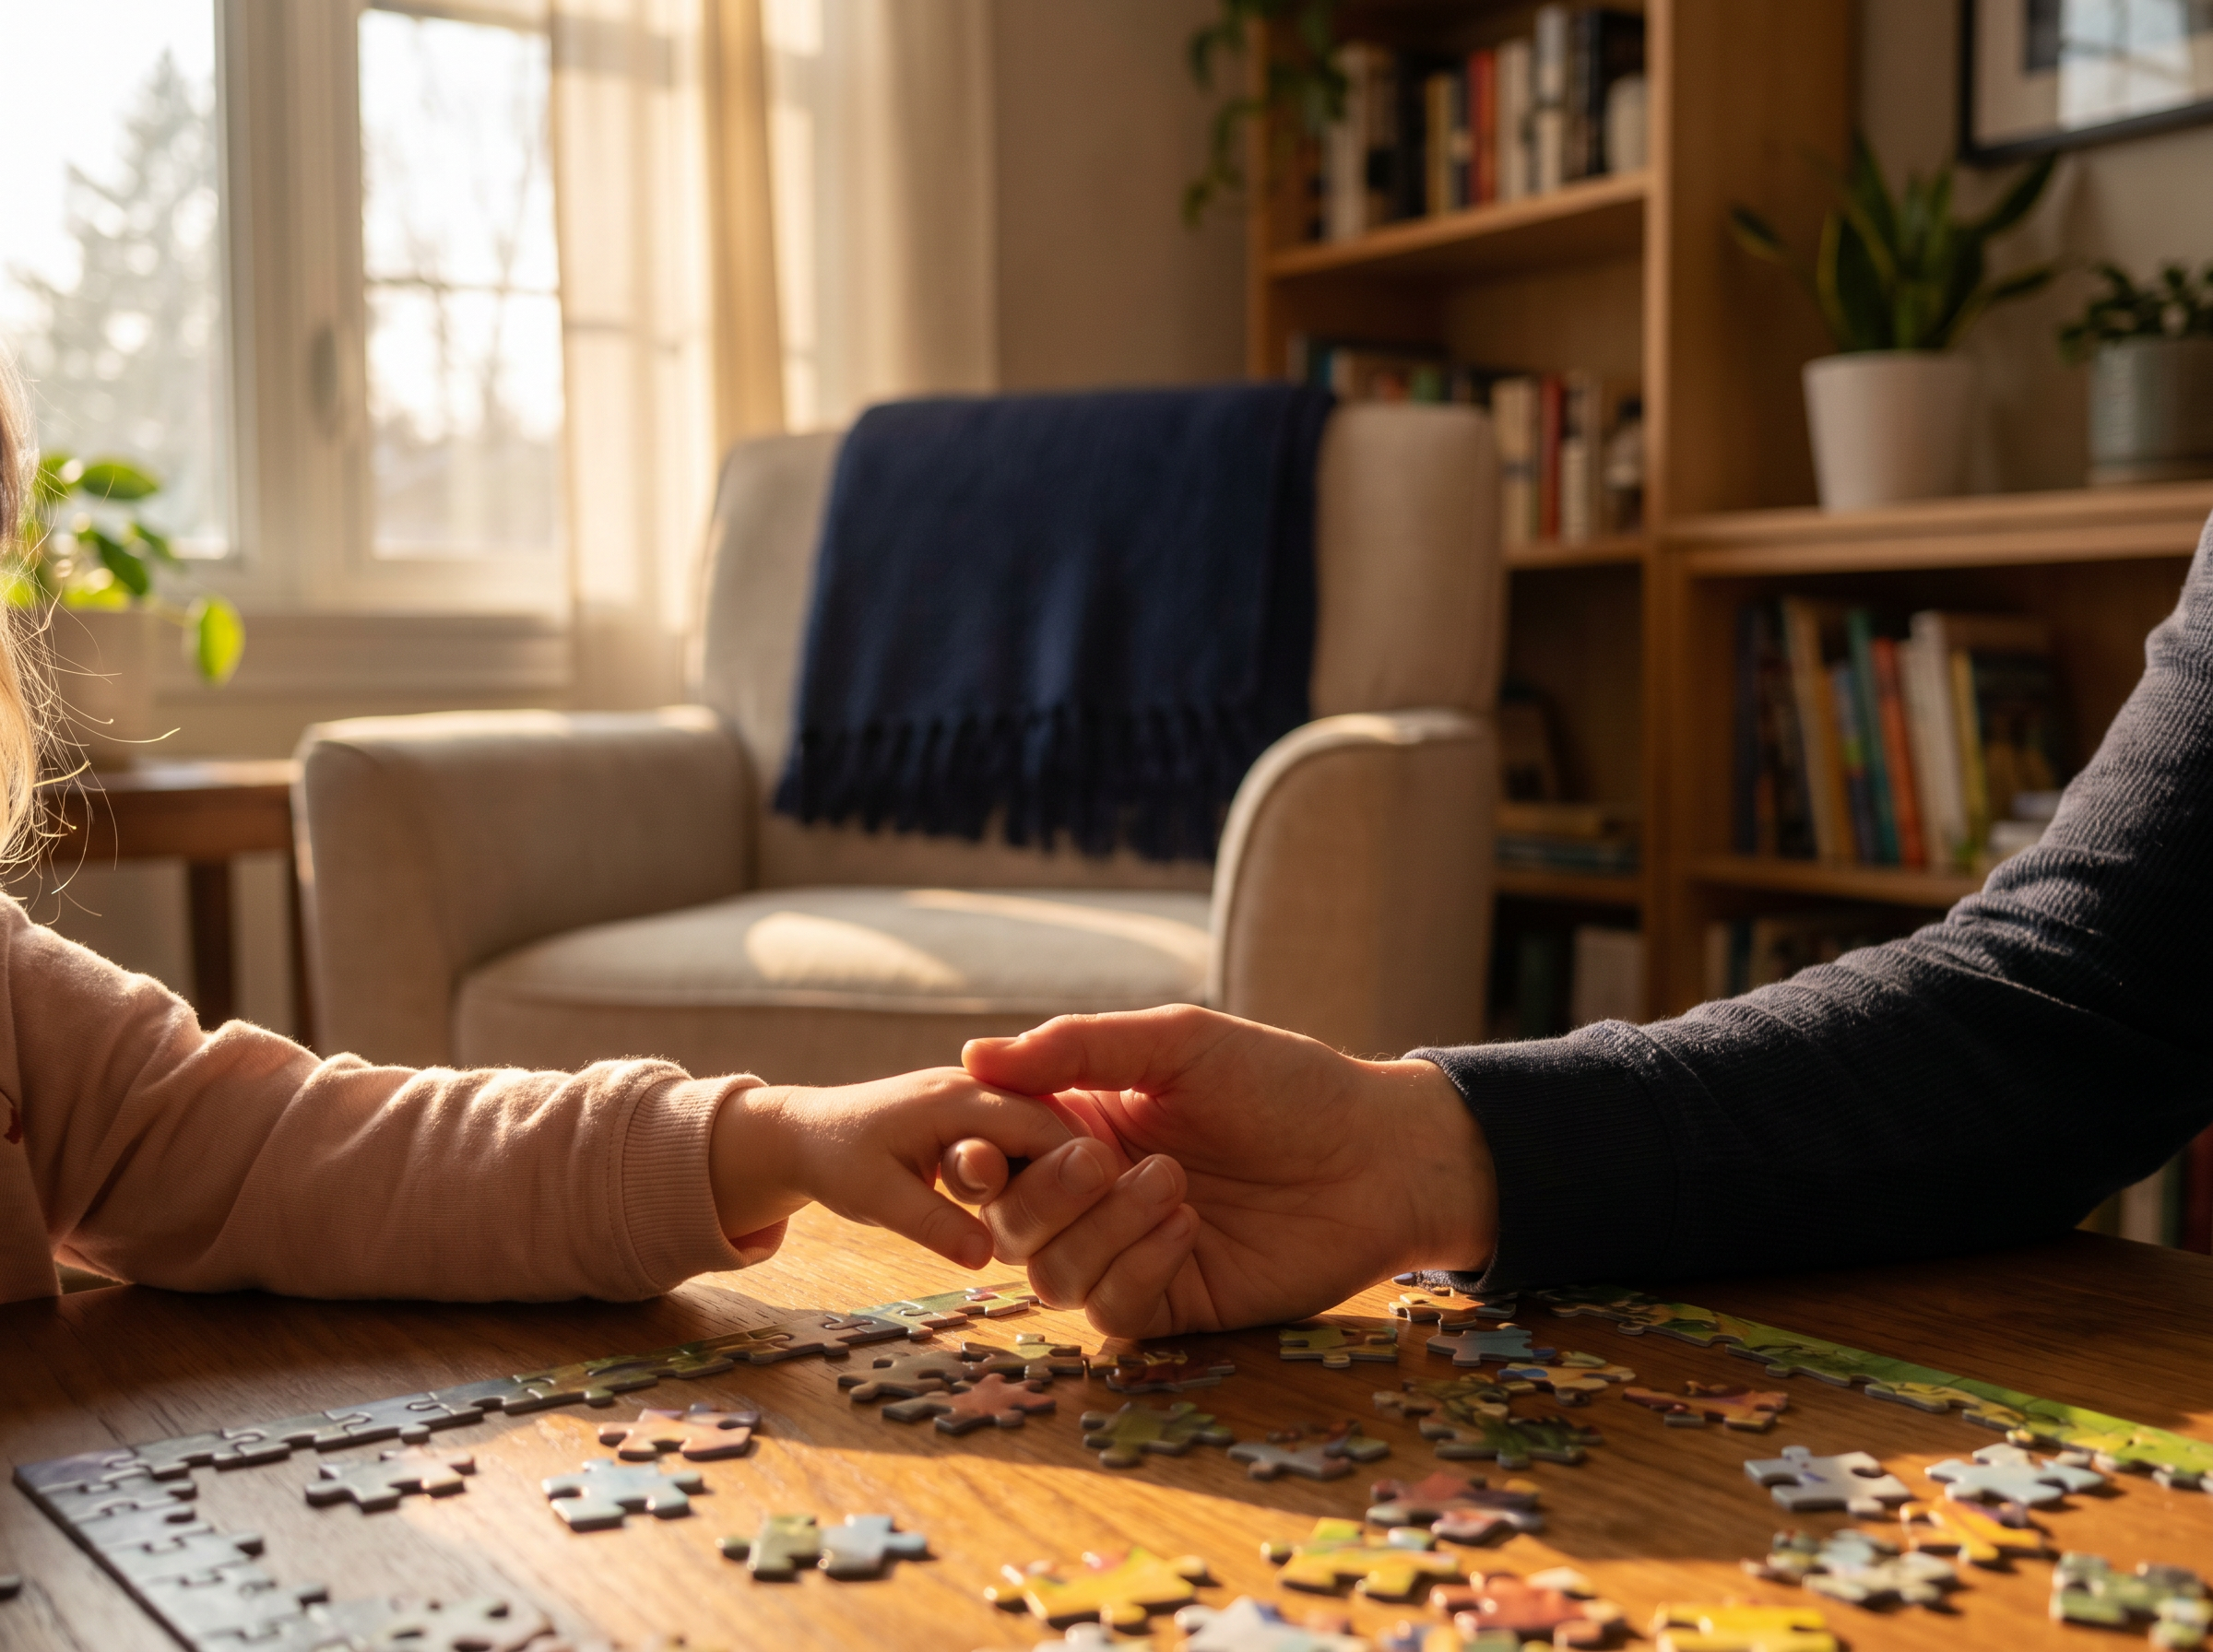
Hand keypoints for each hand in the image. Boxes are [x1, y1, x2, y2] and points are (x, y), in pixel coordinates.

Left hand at [709, 1069, 1073, 1269]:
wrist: (805, 1130)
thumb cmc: (836, 1160)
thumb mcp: (875, 1198)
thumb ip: (932, 1224)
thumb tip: (985, 1257)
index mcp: (958, 1099)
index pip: (1042, 1127)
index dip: (1077, 1169)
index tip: (1106, 1215)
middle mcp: (977, 1088)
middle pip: (1053, 1124)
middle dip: (1076, 1171)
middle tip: (1105, 1224)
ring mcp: (980, 1097)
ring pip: (1042, 1129)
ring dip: (1059, 1169)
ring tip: (1082, 1219)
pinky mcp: (978, 1113)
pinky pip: (1023, 1134)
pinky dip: (1038, 1165)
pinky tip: (1051, 1205)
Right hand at [951, 1005, 1495, 1336]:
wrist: (1378, 1153)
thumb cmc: (1285, 1084)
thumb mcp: (1181, 1043)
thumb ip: (1080, 1047)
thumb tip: (973, 1054)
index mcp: (1083, 1124)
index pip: (993, 1153)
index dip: (976, 1156)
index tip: (986, 1146)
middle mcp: (1095, 1195)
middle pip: (1009, 1224)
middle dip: (1045, 1195)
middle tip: (1108, 1158)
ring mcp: (1130, 1253)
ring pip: (1050, 1276)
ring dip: (1101, 1230)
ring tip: (1175, 1186)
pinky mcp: (1173, 1304)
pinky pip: (1112, 1310)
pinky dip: (1136, 1269)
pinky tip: (1188, 1230)